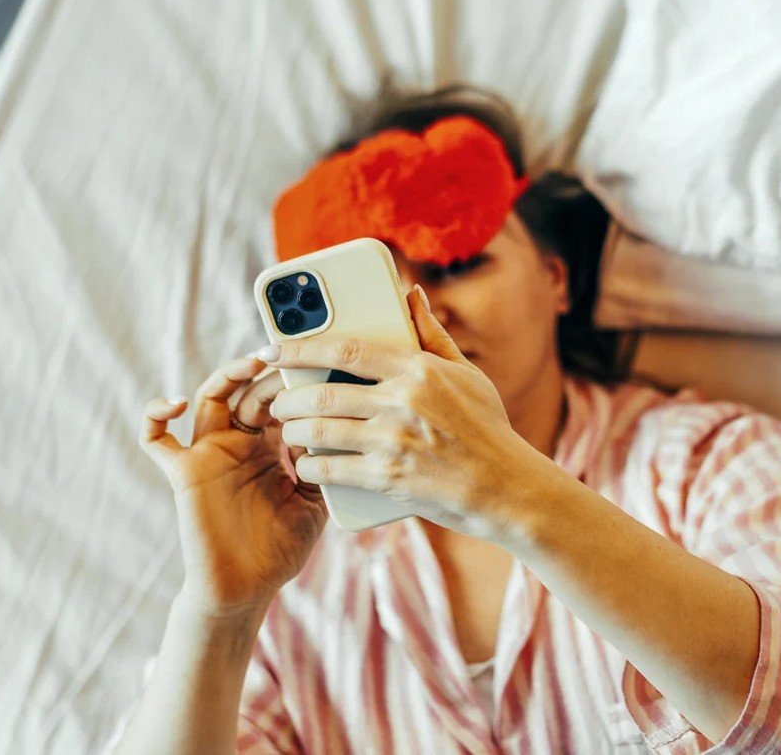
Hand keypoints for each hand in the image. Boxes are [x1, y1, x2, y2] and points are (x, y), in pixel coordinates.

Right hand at [139, 355, 327, 617]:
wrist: (245, 590)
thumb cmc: (278, 550)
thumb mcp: (313, 502)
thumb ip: (319, 465)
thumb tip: (326, 427)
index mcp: (268, 448)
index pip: (278, 400)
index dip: (292, 381)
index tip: (314, 364)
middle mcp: (237, 444)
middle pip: (248, 391)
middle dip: (268, 372)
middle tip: (287, 358)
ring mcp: (208, 454)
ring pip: (209, 398)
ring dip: (227, 375)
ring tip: (251, 363)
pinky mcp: (184, 472)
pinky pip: (155, 440)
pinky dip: (154, 415)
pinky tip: (172, 404)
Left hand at [265, 285, 543, 540]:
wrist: (506, 486)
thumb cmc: (487, 427)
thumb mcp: (465, 373)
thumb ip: (430, 334)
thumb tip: (410, 294)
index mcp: (418, 370)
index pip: (346, 350)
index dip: (302, 347)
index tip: (275, 348)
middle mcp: (403, 402)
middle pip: (323, 394)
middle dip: (287, 397)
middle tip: (275, 399)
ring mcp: (394, 441)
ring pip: (319, 431)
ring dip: (293, 431)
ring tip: (288, 430)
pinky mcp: (388, 478)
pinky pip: (331, 469)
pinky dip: (310, 467)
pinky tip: (305, 465)